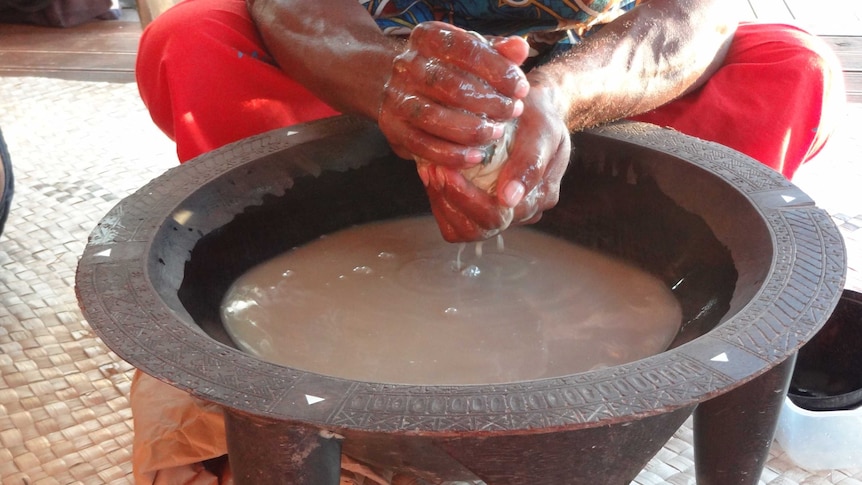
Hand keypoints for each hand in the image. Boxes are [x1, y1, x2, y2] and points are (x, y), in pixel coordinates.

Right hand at [378, 22, 529, 167]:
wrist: (392, 83)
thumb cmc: (443, 67)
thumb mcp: (468, 52)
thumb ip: (496, 51)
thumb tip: (520, 48)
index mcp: (428, 37)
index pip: (465, 49)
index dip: (497, 70)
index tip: (521, 89)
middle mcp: (406, 64)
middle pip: (450, 86)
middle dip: (488, 102)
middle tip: (512, 113)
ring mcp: (395, 97)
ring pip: (434, 117)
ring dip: (470, 130)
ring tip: (495, 133)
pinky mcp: (392, 127)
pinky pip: (422, 145)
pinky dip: (451, 154)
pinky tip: (475, 157)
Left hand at [418, 81, 570, 241]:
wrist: (523, 105)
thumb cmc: (535, 112)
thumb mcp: (542, 128)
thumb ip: (530, 162)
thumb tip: (509, 199)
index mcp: (540, 195)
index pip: (499, 215)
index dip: (467, 198)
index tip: (446, 169)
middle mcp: (523, 211)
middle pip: (480, 228)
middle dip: (452, 199)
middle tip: (434, 169)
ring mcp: (502, 212)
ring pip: (464, 230)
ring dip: (443, 202)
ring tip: (431, 171)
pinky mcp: (482, 209)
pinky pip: (455, 222)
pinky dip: (440, 201)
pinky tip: (434, 175)